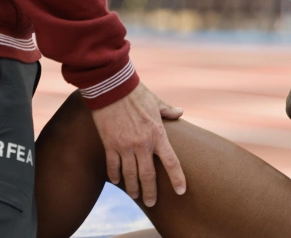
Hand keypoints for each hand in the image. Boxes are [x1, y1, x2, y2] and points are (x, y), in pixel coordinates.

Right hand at [91, 83, 185, 206]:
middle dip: (150, 192)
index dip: (177, 178)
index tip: (181, 191)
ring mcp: (124, 146)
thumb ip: (168, 110)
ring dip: (133, 188)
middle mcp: (142, 144)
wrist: (112, 87)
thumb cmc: (136, 93)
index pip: (171, 162)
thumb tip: (179, 112)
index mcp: (157, 134)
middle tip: (152, 203)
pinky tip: (117, 182)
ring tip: (136, 196)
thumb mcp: (156, 101)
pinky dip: (115, 176)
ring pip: (130, 175)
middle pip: (148, 175)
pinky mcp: (110, 144)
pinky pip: (112, 166)